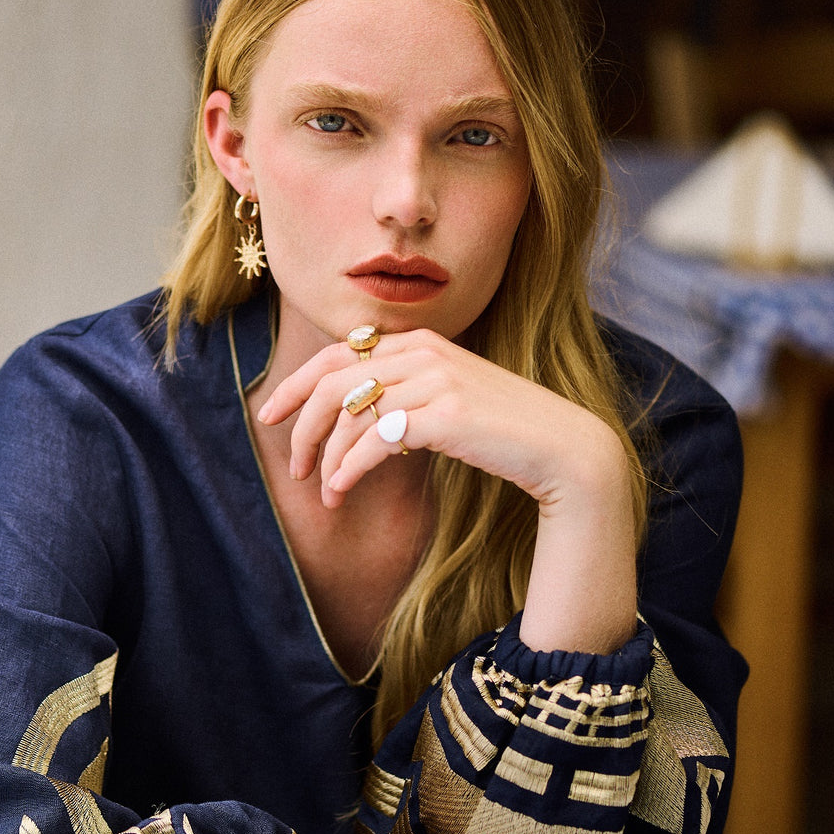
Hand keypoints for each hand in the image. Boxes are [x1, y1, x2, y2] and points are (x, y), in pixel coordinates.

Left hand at [257, 328, 617, 503]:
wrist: (563, 448)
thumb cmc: (505, 431)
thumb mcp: (451, 398)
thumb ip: (408, 391)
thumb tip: (361, 416)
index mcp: (422, 341)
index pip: (338, 354)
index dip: (297, 384)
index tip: (270, 413)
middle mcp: (424, 352)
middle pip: (334, 382)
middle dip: (301, 424)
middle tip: (292, 465)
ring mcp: (436, 380)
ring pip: (351, 415)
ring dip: (326, 459)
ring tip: (325, 493)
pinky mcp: (445, 415)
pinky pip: (374, 440)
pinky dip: (349, 468)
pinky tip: (342, 490)